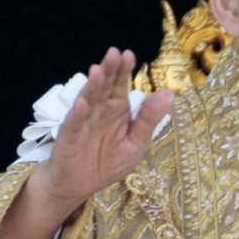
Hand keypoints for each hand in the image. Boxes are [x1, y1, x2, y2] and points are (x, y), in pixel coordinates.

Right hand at [37, 49, 173, 210]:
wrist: (79, 185)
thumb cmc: (108, 162)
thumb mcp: (136, 143)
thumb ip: (149, 119)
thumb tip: (169, 94)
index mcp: (117, 111)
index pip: (120, 86)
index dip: (124, 71)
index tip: (129, 54)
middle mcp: (99, 112)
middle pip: (104, 88)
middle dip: (109, 71)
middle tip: (114, 53)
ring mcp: (82, 123)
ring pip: (88, 101)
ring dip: (93, 87)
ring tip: (98, 70)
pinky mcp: (69, 138)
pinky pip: (74, 125)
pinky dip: (77, 115)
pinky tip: (82, 104)